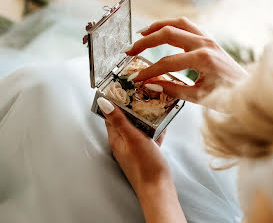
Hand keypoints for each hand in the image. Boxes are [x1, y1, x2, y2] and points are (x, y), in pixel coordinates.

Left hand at [97, 97, 185, 222]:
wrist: (159, 189)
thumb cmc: (146, 166)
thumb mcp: (133, 138)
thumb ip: (119, 120)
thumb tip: (103, 102)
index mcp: (116, 138)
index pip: (111, 114)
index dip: (115, 100)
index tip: (122, 87)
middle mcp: (124, 142)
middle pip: (126, 119)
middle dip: (133, 106)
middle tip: (142, 93)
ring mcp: (136, 148)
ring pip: (139, 126)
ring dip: (145, 116)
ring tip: (154, 105)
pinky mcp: (147, 152)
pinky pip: (150, 136)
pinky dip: (155, 128)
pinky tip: (163, 124)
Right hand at [124, 17, 247, 103]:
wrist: (248, 91)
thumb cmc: (228, 97)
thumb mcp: (198, 97)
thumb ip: (173, 90)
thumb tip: (151, 85)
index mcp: (203, 59)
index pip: (167, 62)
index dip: (149, 71)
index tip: (136, 78)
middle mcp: (205, 44)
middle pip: (168, 34)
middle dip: (146, 41)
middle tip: (130, 50)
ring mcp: (209, 38)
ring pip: (179, 23)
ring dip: (158, 26)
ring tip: (142, 33)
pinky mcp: (210, 39)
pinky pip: (189, 26)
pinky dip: (173, 26)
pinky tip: (163, 32)